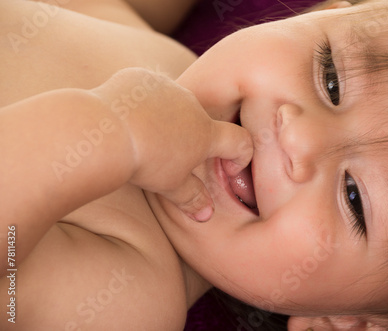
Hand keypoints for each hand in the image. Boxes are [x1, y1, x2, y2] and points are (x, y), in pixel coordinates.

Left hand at [92, 67, 252, 220]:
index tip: (228, 168)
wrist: (104, 131)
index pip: (239, 140)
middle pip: (202, 120)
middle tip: (170, 157)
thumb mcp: (171, 187)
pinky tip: (126, 119)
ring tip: (143, 138)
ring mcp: (166, 88)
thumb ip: (192, 198)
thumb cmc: (143, 162)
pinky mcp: (141, 78)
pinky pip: (148, 90)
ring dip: (167, 119)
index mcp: (205, 132)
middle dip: (193, 138)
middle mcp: (191, 105)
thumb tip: (206, 215)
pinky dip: (143, 103)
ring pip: (174, 104)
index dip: (240, 156)